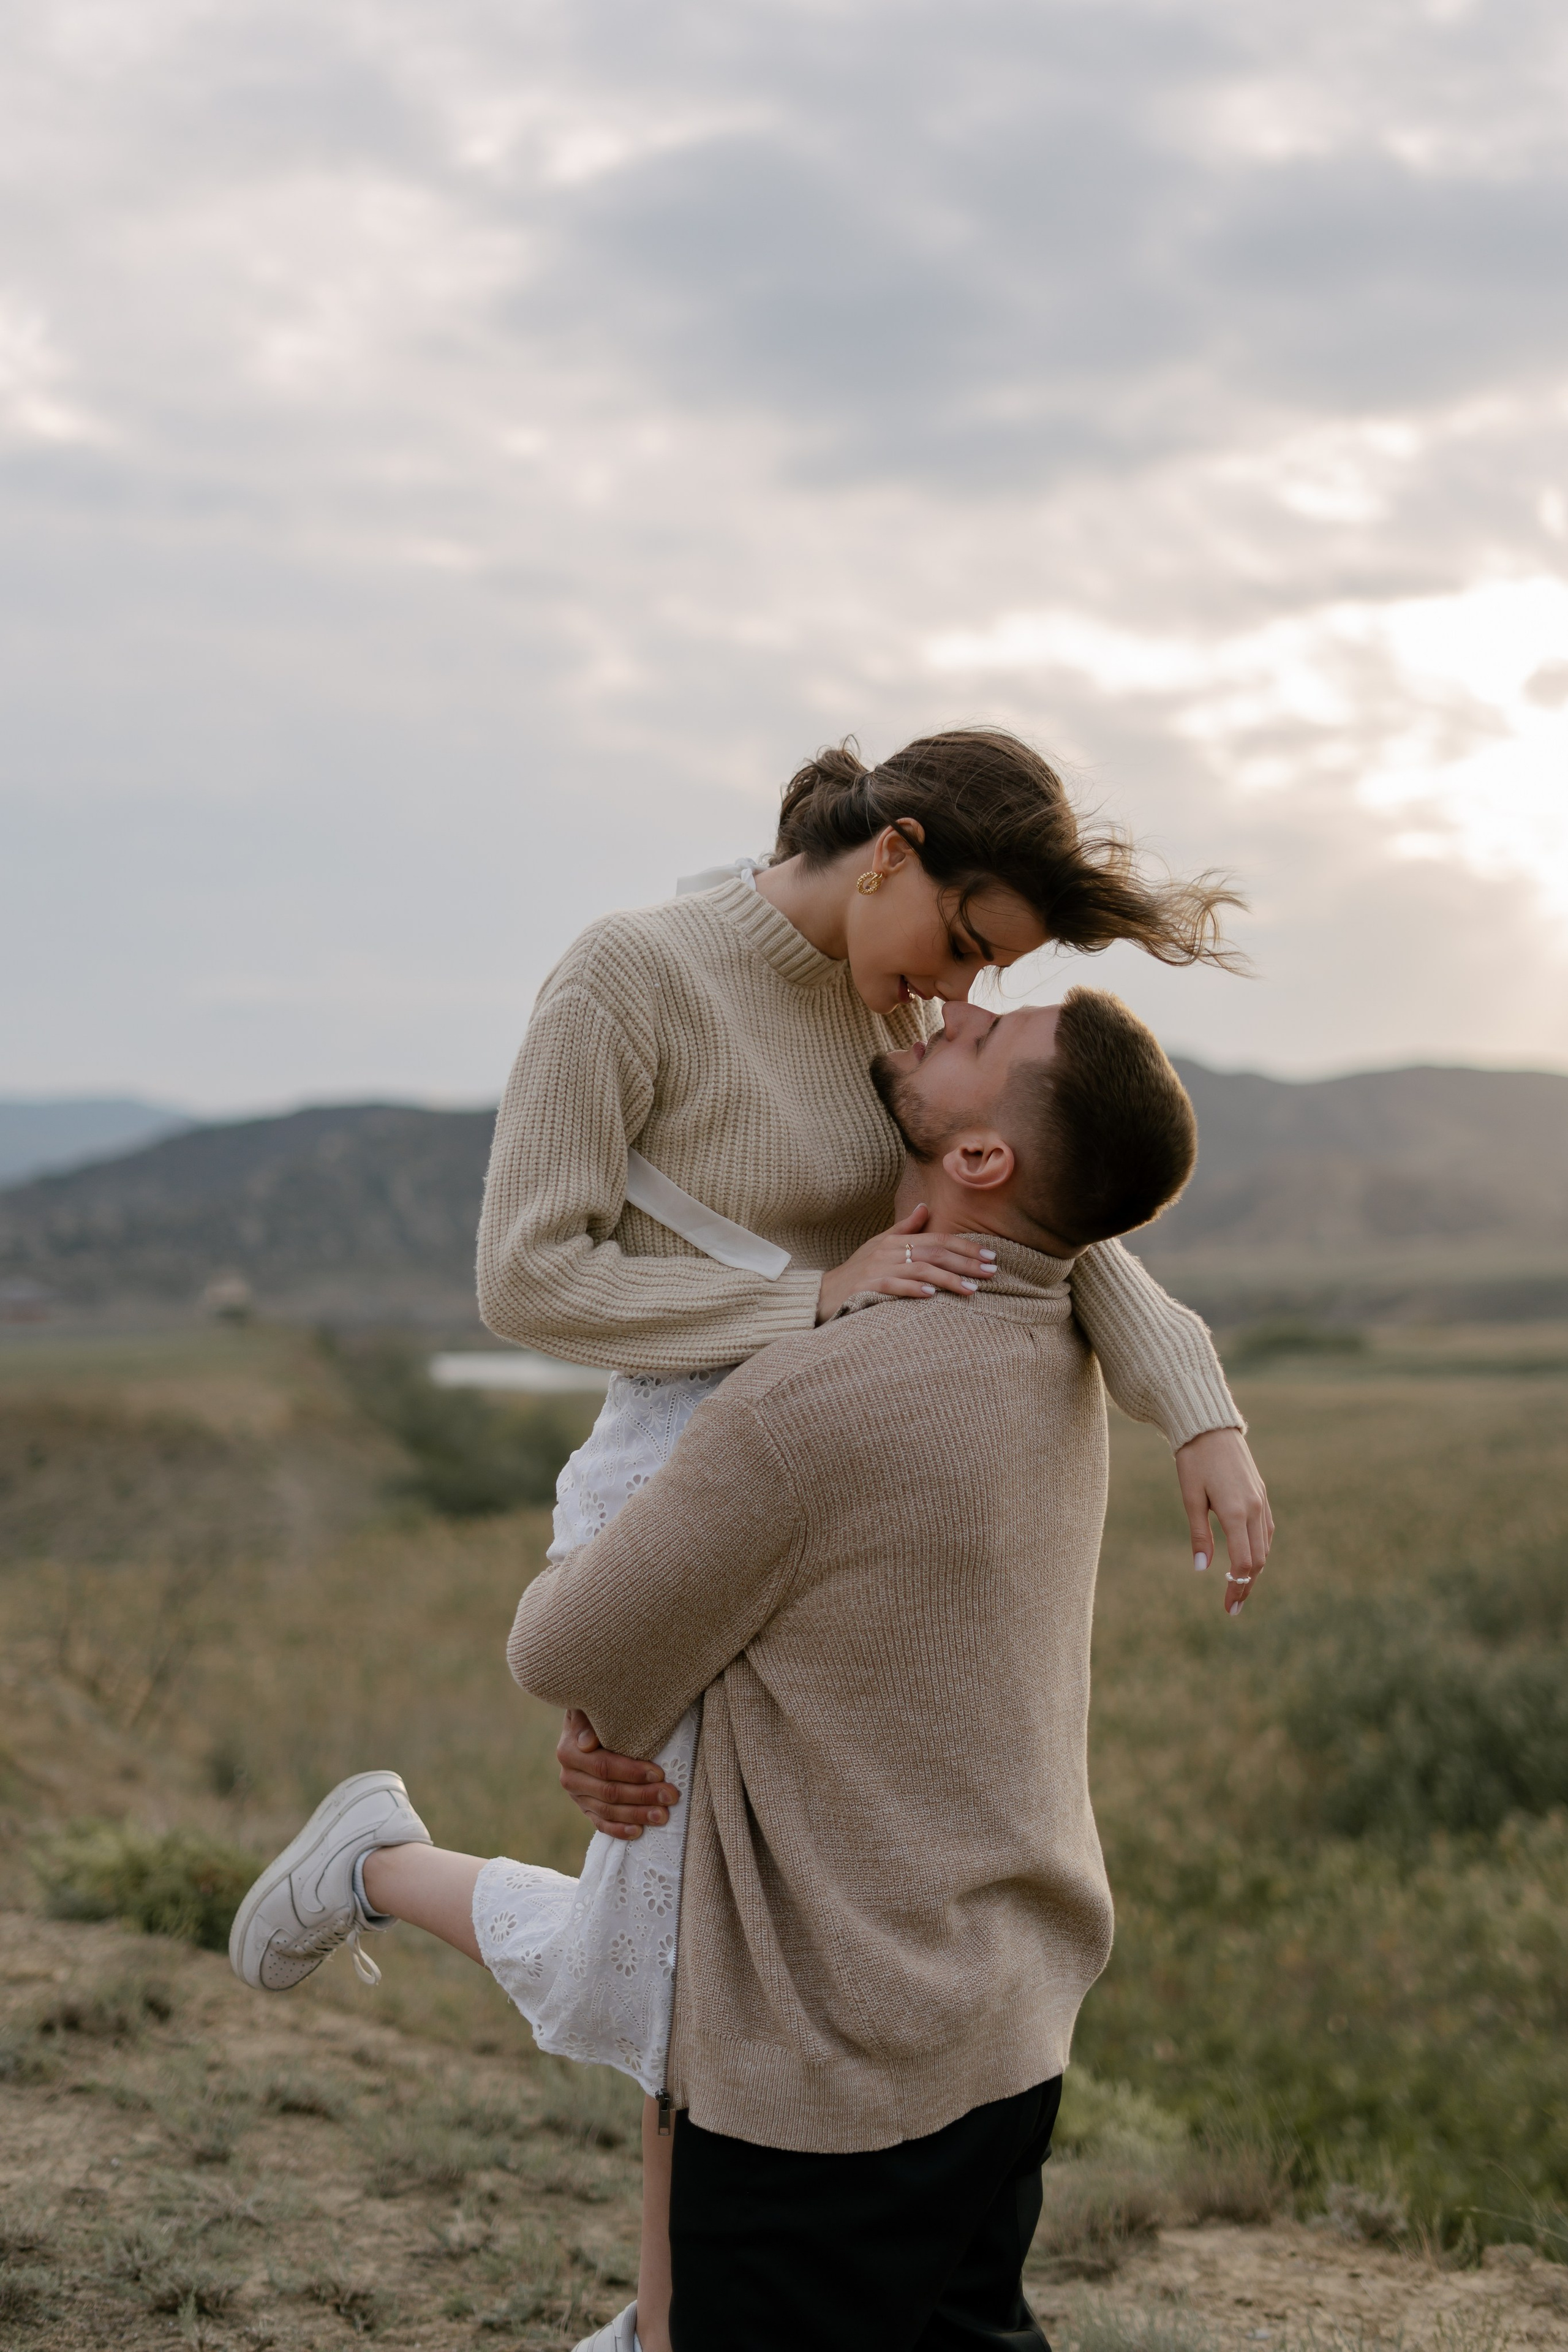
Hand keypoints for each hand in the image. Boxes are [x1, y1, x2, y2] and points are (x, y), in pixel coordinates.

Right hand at [556, 1709, 680, 1841]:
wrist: (586, 1726)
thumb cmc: (597, 1714)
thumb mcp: (590, 1709)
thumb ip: (588, 1722)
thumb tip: (587, 1743)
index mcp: (569, 1752)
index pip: (604, 1767)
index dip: (633, 1772)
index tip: (659, 1773)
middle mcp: (569, 1777)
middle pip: (610, 1792)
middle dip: (643, 1795)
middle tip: (671, 1796)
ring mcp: (577, 1796)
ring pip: (608, 1811)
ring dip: (637, 1814)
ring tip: (663, 1816)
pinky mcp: (585, 1808)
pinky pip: (601, 1823)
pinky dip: (619, 1830)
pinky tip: (638, 1832)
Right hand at [817, 1205, 996, 1322]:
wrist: (823, 1293)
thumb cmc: (856, 1271)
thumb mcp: (879, 1246)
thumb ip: (904, 1229)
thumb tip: (925, 1207)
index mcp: (896, 1240)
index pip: (938, 1239)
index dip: (965, 1246)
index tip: (990, 1255)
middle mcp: (889, 1251)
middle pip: (934, 1253)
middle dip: (965, 1262)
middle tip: (991, 1272)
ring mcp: (877, 1269)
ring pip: (919, 1270)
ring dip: (947, 1279)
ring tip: (971, 1289)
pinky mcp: (866, 1287)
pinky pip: (893, 1286)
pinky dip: (913, 1289)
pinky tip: (931, 1295)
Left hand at [1174, 1427, 1273, 1616]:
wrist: (1210, 1425)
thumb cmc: (1193, 1459)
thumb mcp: (1190, 1497)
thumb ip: (1199, 1534)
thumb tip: (1202, 1568)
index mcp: (1236, 1511)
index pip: (1243, 1562)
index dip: (1236, 1588)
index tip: (1227, 1607)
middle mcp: (1254, 1508)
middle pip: (1257, 1559)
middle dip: (1246, 1585)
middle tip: (1233, 1606)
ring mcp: (1262, 1500)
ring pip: (1265, 1545)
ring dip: (1254, 1570)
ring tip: (1240, 1588)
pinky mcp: (1262, 1493)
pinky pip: (1267, 1529)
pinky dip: (1260, 1549)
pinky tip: (1250, 1558)